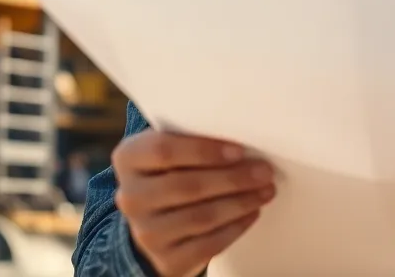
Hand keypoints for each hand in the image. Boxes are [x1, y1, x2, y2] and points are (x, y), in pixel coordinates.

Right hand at [112, 130, 275, 276]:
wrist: (154, 223)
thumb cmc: (171, 173)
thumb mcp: (169, 151)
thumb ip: (191, 138)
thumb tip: (243, 134)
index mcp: (129, 158)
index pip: (164, 150)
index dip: (204, 150)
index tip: (240, 150)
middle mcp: (131, 197)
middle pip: (187, 186)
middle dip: (232, 178)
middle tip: (264, 171)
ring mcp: (145, 232)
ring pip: (200, 217)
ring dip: (240, 202)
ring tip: (265, 191)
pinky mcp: (166, 259)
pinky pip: (207, 245)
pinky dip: (235, 228)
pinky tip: (252, 213)